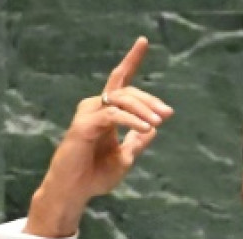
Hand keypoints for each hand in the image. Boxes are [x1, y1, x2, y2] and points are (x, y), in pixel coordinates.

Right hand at [27, 36, 173, 237]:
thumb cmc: (94, 176)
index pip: (120, 81)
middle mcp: (95, 107)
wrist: (75, 192)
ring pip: (121, 100)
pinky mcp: (84, 125)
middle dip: (149, 100)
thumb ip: (137, 142)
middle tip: (167, 113)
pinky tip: (146, 127)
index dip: (132, 60)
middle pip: (126, 91)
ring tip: (159, 121)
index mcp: (106, 113)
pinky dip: (132, 120)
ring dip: (143, 109)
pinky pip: (113, 116)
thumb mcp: (124, 158)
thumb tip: (152, 128)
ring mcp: (88, 114)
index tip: (144, 41)